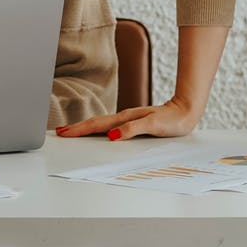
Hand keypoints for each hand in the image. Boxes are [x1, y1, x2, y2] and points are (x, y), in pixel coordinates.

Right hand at [56, 94, 201, 140]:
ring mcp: (127, 120)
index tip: (64, 133)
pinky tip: (97, 133)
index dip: (80, 129)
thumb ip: (132, 129)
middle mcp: (124, 118)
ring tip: (72, 132)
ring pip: (101, 124)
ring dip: (85, 128)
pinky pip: (110, 126)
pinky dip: (98, 129)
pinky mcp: (133, 123)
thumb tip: (111, 135)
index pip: (97, 125)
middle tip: (60, 132)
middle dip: (77, 128)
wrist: (186, 111)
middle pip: (95, 123)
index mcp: (125, 118)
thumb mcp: (153, 125)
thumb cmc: (173, 120)